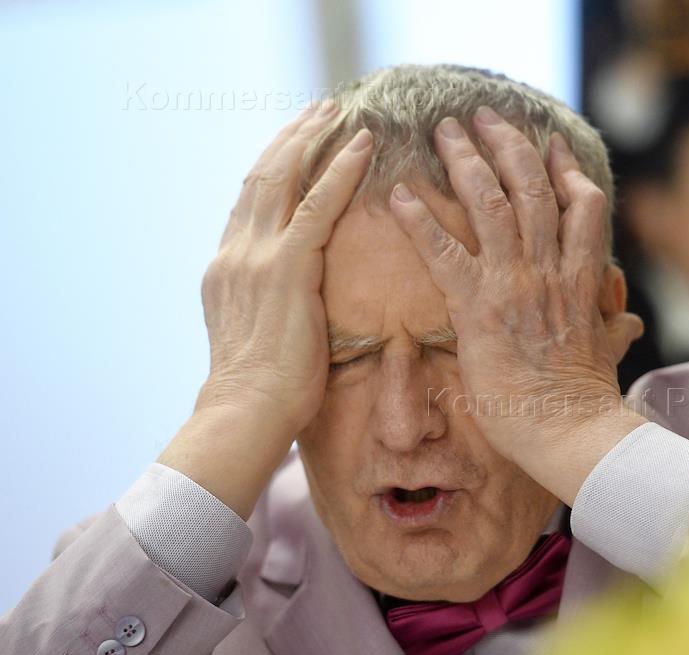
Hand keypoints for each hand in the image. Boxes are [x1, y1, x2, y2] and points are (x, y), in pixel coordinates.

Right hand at [159, 103, 372, 518]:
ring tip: (337, 112)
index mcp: (226, 270)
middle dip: (289, 140)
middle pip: (261, 178)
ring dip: (312, 140)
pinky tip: (362, 146)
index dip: (272, 170)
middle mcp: (235, 253)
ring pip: (283, 179)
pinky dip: (340, 171)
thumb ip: (270, 309)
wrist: (246, 412)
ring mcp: (256, 257)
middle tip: (318, 110)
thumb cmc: (262, 395)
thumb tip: (291, 306)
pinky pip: (317, 205)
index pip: (249, 205)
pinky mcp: (285, 268)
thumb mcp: (258, 339)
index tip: (292, 146)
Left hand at [389, 108, 645, 504]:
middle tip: (483, 117)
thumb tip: (630, 324)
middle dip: (508, 145)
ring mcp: (515, 284)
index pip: (582, 207)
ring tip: (445, 131)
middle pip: (532, 188)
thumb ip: (612, 330)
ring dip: (466, 161)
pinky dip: (420, 221)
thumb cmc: (587, 402)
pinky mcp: (480, 308)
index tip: (551, 144)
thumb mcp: (606, 354)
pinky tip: (398, 195)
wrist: (571, 433)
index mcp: (581, 280)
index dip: (565, 170)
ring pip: (492, 203)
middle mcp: (550, 271)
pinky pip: (445, 253)